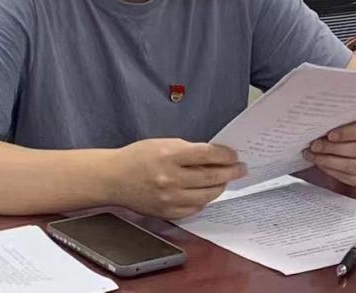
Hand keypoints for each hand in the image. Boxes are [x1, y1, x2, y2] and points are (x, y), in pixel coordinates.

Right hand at [108, 138, 245, 219]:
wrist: (115, 178)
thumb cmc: (138, 156)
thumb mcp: (162, 143)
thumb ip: (186, 150)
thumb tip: (212, 156)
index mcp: (169, 155)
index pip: (206, 155)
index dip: (224, 155)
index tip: (234, 155)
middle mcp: (171, 178)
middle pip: (210, 176)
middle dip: (230, 172)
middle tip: (241, 169)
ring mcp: (170, 198)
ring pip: (206, 195)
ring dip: (220, 187)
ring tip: (225, 181)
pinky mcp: (168, 213)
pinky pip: (195, 209)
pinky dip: (204, 200)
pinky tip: (207, 193)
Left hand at [304, 115, 355, 187]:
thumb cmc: (352, 120)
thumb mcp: (349, 113)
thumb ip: (340, 116)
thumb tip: (319, 121)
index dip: (347, 133)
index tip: (329, 135)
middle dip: (332, 149)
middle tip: (314, 146)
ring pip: (353, 167)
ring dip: (329, 162)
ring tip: (312, 156)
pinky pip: (351, 179)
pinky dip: (333, 172)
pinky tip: (321, 164)